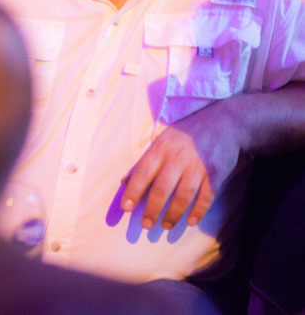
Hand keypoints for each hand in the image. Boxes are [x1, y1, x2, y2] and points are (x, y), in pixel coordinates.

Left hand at [121, 103, 241, 229]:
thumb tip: (125, 182)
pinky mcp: (216, 173)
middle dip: (152, 209)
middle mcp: (178, 157)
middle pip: (162, 188)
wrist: (224, 122)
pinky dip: (198, 211)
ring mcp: (198, 166)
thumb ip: (146, 161)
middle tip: (146, 225)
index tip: (126, 208)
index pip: (143, 172)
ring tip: (165, 225)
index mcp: (161, 148)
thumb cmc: (187, 133)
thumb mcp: (162, 140)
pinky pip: (206, 197)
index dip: (133, 191)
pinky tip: (190, 221)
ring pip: (183, 196)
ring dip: (173, 214)